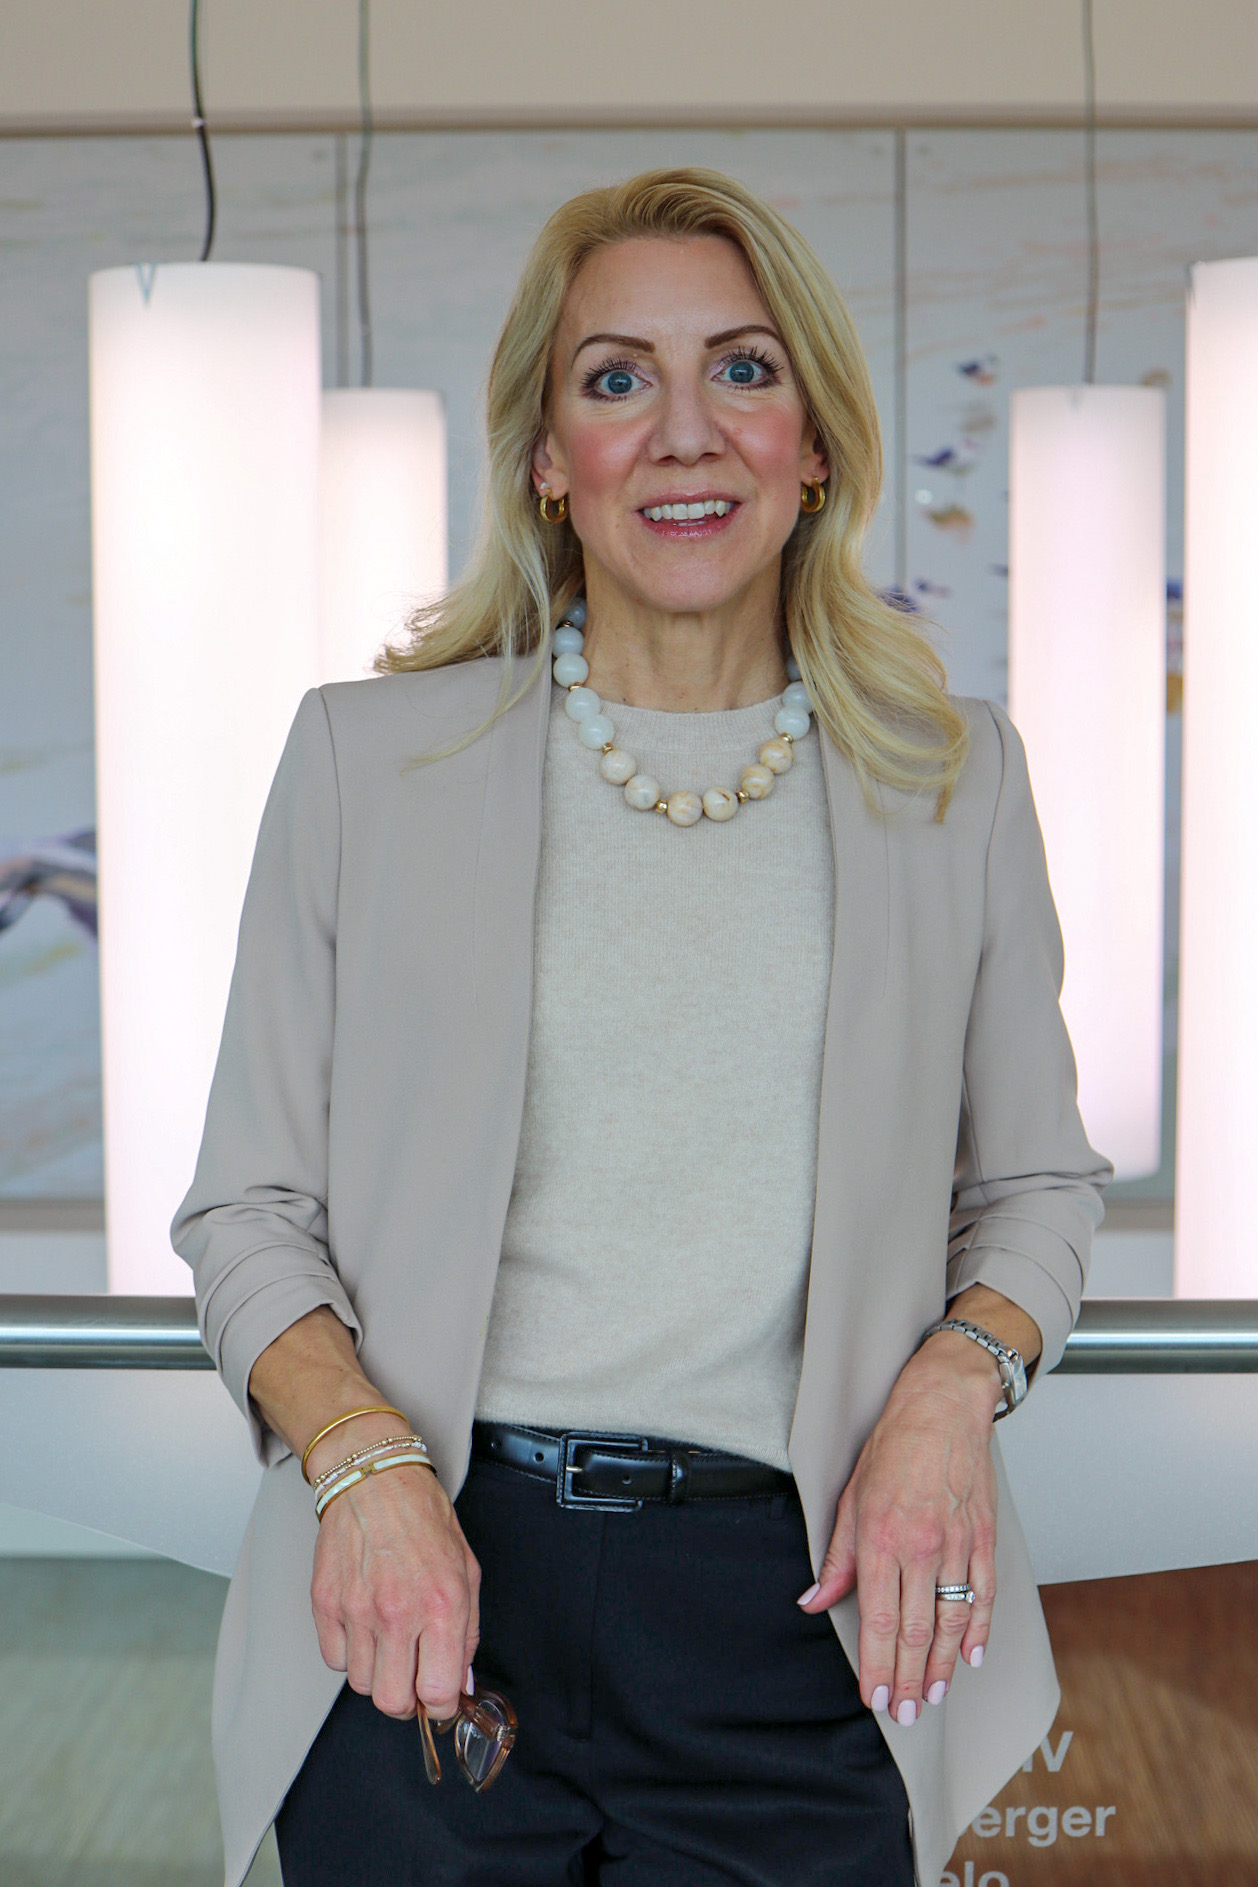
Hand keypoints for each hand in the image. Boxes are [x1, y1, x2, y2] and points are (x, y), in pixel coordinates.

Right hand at [309, 1449, 480, 1722]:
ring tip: (390, 1643)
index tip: (442, 1697)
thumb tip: (461, 1683)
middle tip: (414, 1678)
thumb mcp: (466, 1571)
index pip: (438, 1692)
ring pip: (362, 1685)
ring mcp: (356, 1610)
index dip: (442, 1704)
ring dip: (379, 1674)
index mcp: (440, 1605)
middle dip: (408, 1700)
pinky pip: (335, 1660)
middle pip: (393, 1702)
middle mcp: (397, 1612)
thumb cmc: (424, 1519)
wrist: (375, 1479)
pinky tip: (365, 1628)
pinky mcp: (325, 1604)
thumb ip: (467, 1633)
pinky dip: (351, 1655)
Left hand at [798, 1335, 1001, 1724]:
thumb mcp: (850, 1497)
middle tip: (903, 1713)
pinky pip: (984, 1595)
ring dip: (942, 1667)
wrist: (943, 1406)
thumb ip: (836, 1558)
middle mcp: (921, 1546)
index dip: (876, 1665)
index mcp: (881, 1537)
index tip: (873, 1696)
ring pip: (950, 1621)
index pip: (878, 1618)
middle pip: (915, 1631)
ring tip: (932, 1697)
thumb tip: (814, 1601)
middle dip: (907, 1679)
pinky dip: (979, 1630)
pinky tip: (971, 1657)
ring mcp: (957, 1544)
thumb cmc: (894, 1445)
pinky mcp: (984, 1538)